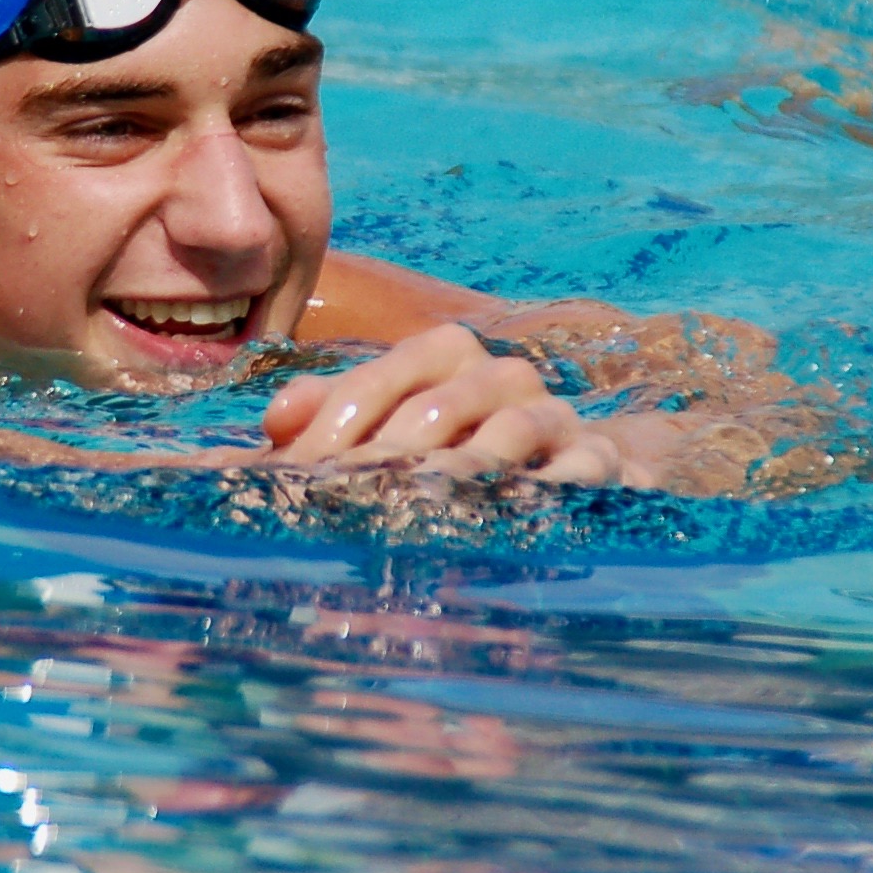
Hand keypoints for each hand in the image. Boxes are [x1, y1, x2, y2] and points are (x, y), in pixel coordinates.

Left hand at [260, 323, 631, 483]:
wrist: (555, 474)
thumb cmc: (446, 451)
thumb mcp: (381, 429)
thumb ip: (327, 414)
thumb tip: (275, 418)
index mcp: (445, 355)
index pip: (382, 376)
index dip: (337, 422)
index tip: (299, 471)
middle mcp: (501, 374)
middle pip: (438, 405)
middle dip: (388, 458)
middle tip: (350, 504)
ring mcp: (553, 413)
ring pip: (511, 427)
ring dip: (466, 468)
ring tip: (424, 507)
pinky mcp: (597, 457)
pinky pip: (578, 466)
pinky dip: (547, 487)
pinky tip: (509, 517)